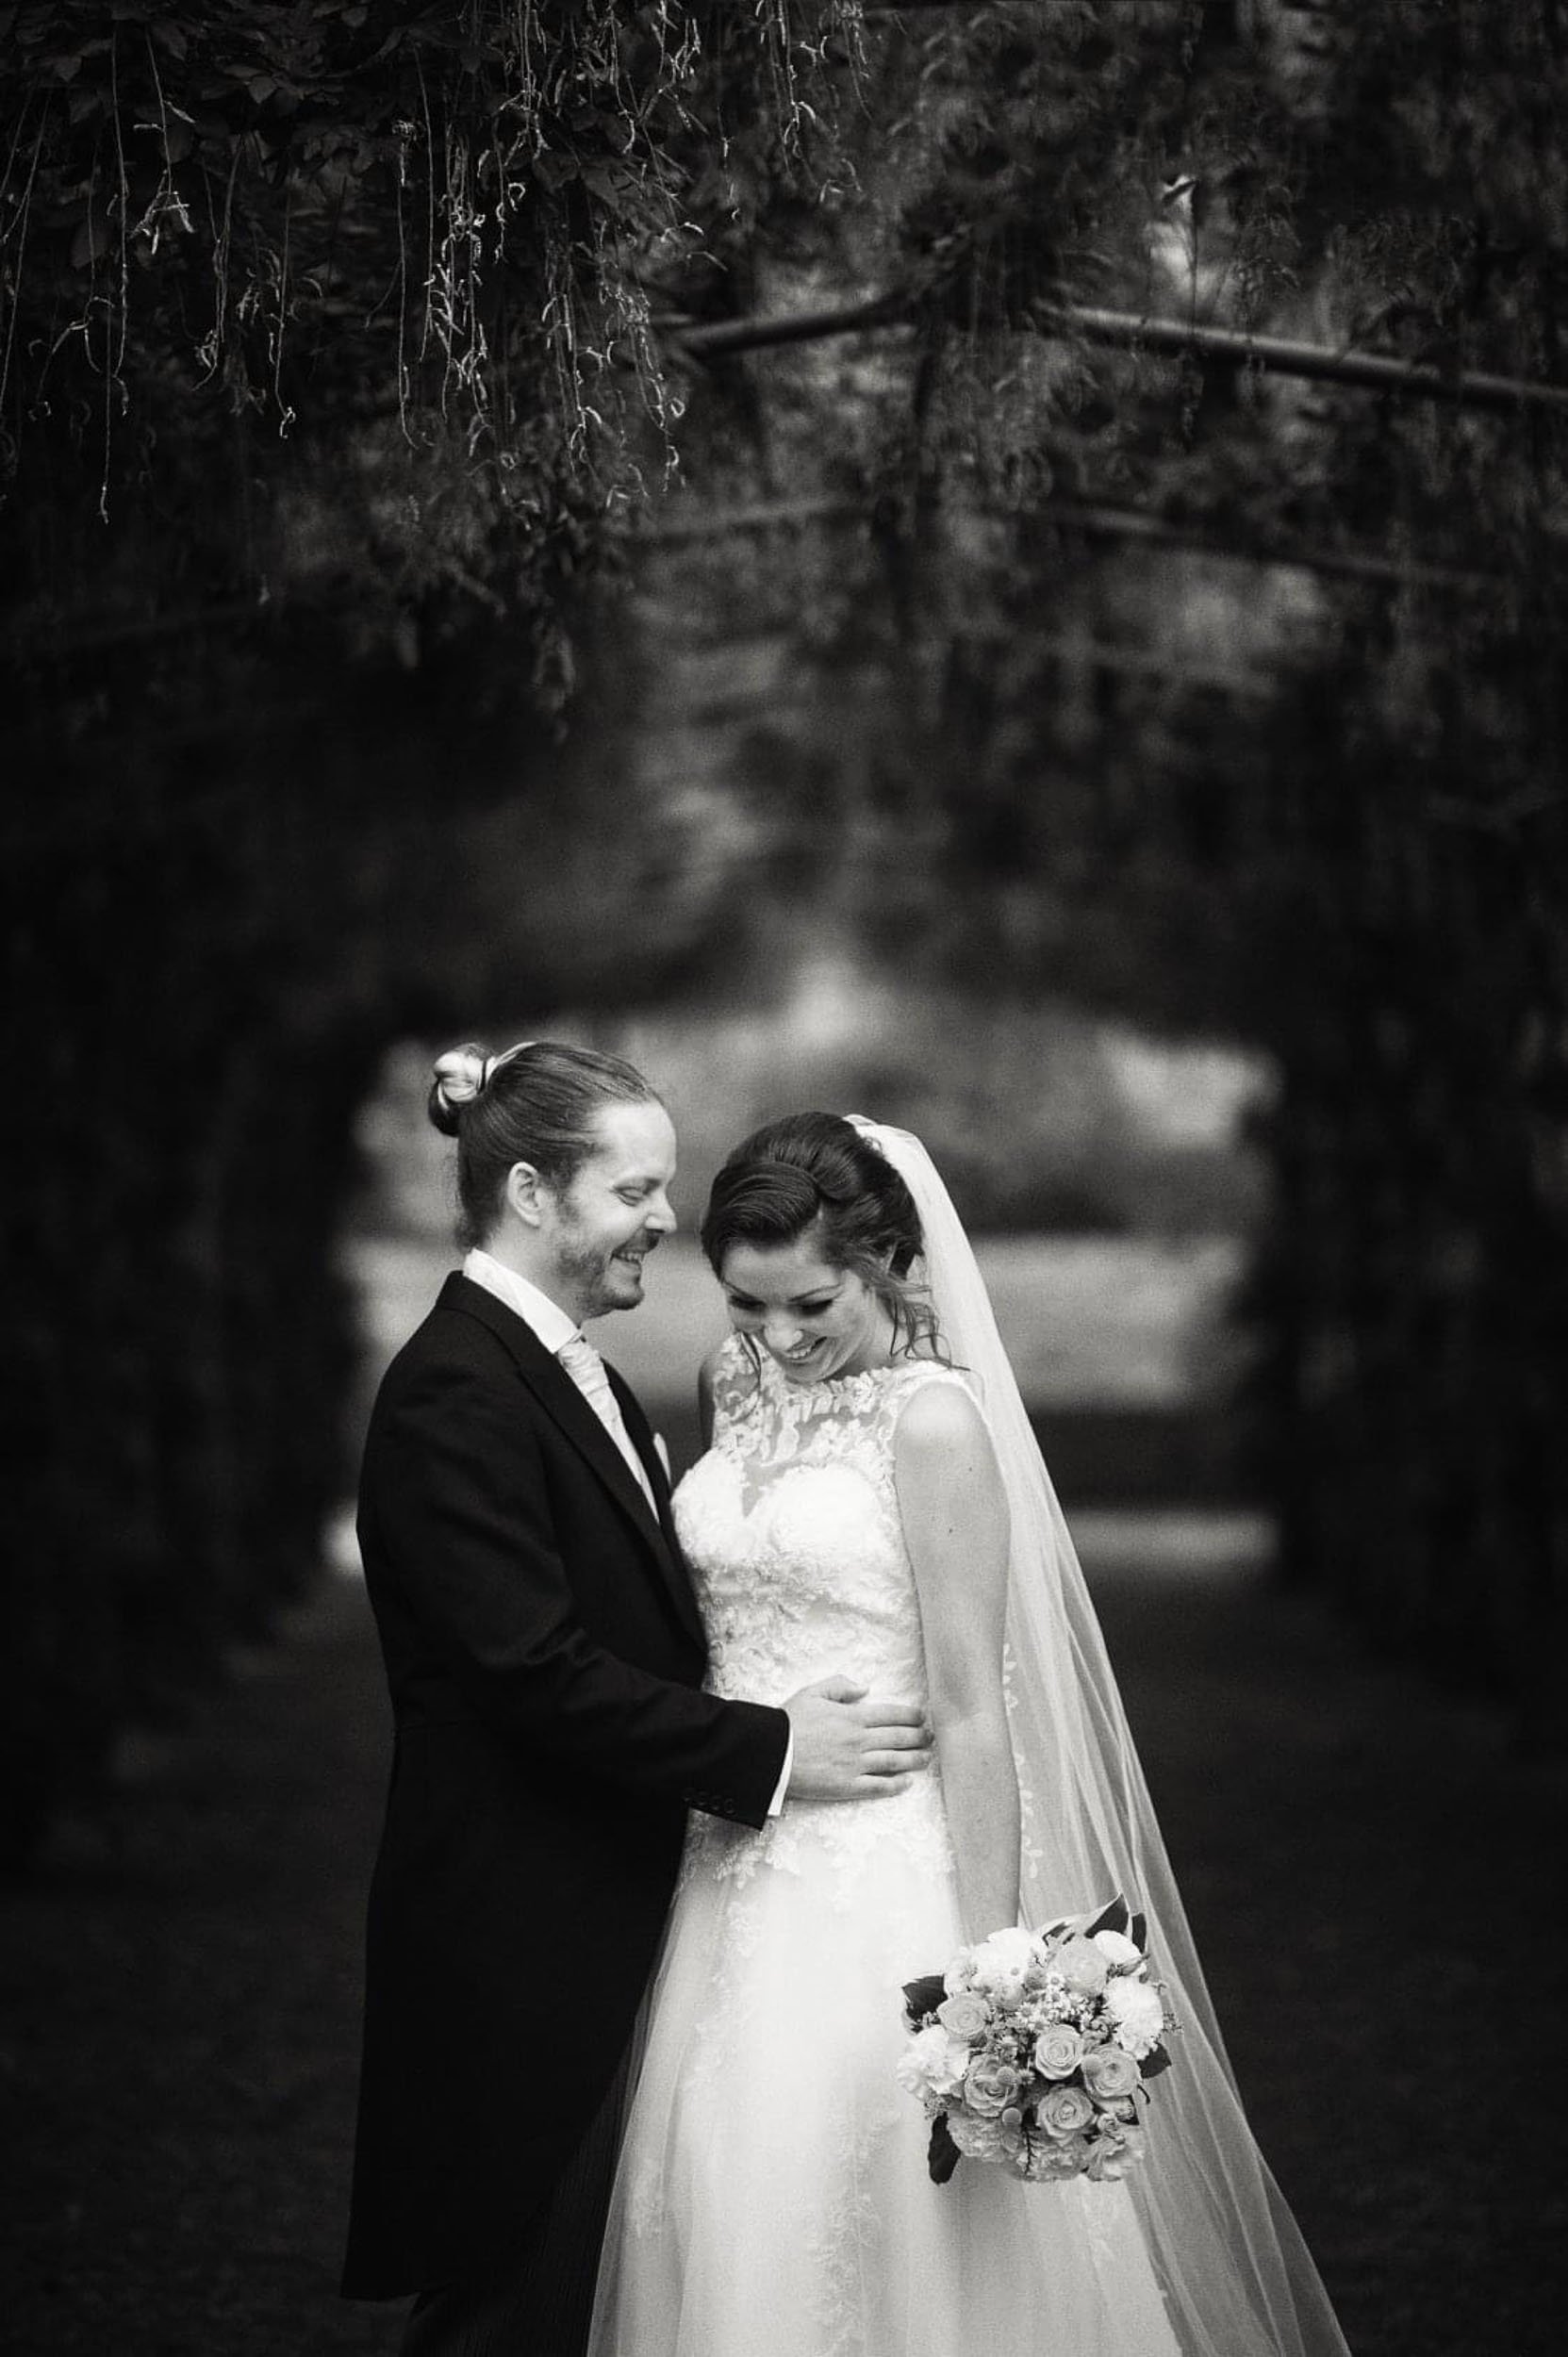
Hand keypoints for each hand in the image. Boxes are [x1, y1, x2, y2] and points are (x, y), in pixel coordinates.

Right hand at [783, 1675, 932, 1801]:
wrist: (772, 1754)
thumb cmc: (789, 1722)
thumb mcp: (812, 1693)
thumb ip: (840, 1686)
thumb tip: (865, 1688)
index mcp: (853, 1716)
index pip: (891, 1714)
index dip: (911, 1715)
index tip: (922, 1717)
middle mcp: (859, 1740)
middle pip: (898, 1737)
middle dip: (919, 1737)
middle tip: (930, 1738)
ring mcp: (855, 1765)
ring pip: (894, 1761)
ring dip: (914, 1759)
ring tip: (926, 1758)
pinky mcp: (847, 1786)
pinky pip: (878, 1786)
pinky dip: (895, 1785)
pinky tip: (906, 1783)